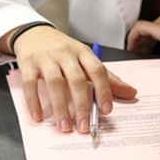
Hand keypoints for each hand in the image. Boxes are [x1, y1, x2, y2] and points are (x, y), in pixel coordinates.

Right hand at [11, 26, 137, 133]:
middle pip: (76, 79)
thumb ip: (106, 77)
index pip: (97, 70)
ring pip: (55, 82)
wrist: (33, 32)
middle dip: (82, 105)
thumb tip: (131, 93)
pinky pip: (30, 83)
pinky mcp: (28, 62)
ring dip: (60, 107)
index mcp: (82, 52)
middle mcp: (65, 53)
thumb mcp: (85, 58)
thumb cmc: (62, 49)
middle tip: (84, 126)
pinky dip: (34, 101)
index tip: (106, 110)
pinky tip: (38, 116)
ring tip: (64, 126)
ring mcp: (46, 57)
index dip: (103, 90)